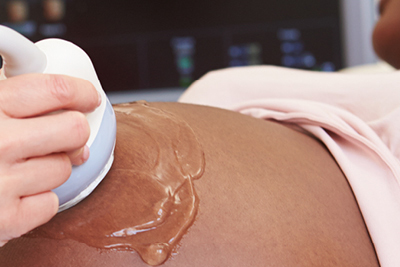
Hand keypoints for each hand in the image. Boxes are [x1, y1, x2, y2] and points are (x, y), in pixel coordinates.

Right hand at [0, 73, 99, 245]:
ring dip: (49, 168)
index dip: (82, 92)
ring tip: (20, 167)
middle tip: (62, 137)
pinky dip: (38, 200)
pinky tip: (14, 192)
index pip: (57, 89)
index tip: (88, 98)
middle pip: (74, 130)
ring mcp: (2, 182)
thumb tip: (57, 93)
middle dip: (72, 133)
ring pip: (64, 168)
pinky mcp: (5, 219)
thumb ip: (7, 97)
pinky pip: (51, 203)